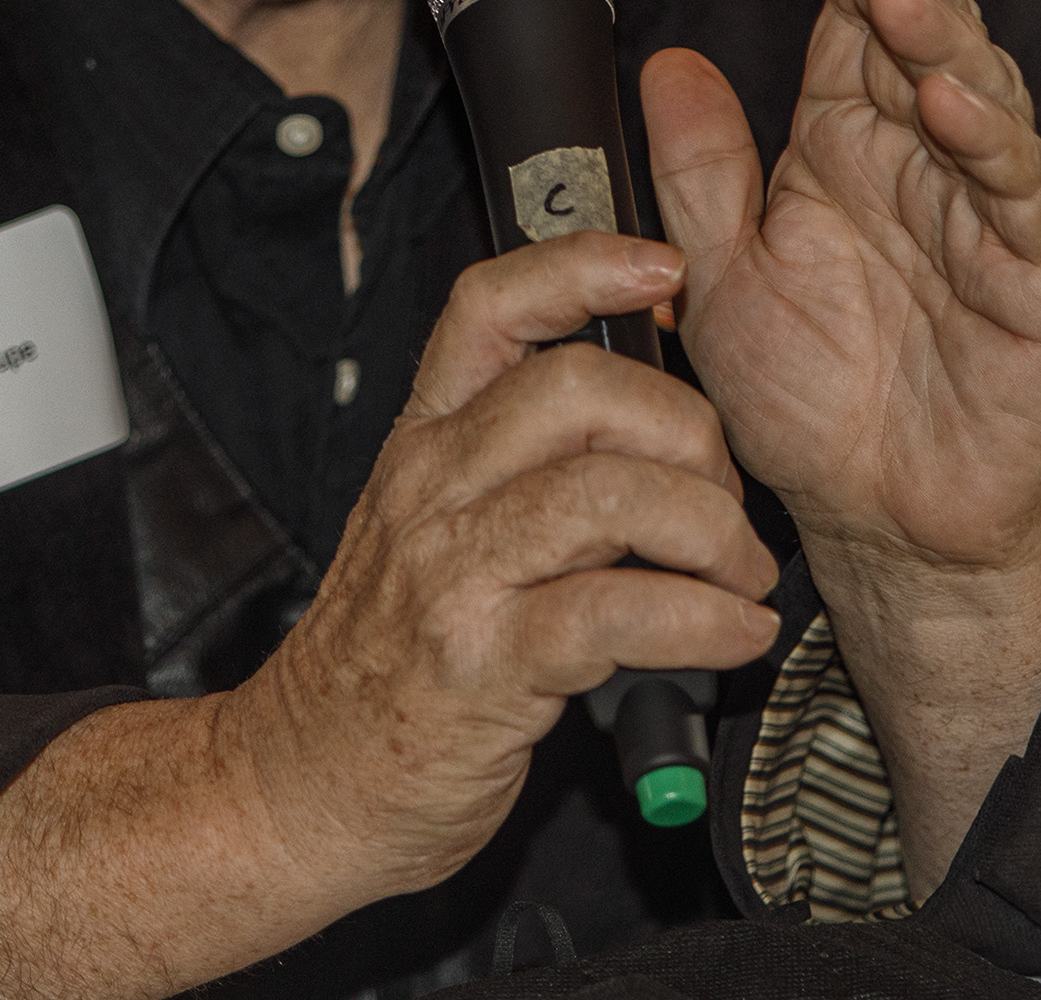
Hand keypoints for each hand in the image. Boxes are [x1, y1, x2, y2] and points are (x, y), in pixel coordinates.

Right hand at [0, 234, 778, 998]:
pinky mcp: (484, 664)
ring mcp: (453, 572)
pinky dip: (704, 620)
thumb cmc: (388, 653)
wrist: (301, 778)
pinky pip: (618, 613)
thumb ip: (516, 460)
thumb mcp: (428, 522)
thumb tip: (650, 416)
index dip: (580, 263)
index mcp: (424, 438)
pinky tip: (733, 635)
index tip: (661, 269)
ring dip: (712, 532)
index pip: (489, 304)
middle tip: (723, 497)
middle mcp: (433, 486)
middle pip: (578, 387)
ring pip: (609, 493)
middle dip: (689, 431)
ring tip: (739, 576)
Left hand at [642, 0, 1040, 891]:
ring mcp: (981, 221)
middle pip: (921, 45)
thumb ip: (700, 168)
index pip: (853, 32)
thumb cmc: (805, 396)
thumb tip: (668, 59)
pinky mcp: (1030, 289)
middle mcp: (918, 168)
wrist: (870, 524)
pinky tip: (950, 105)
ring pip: (978, 103)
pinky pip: (1017, 205)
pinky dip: (989, 148)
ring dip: (944, 41)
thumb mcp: (721, 272)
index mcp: (845, 149)